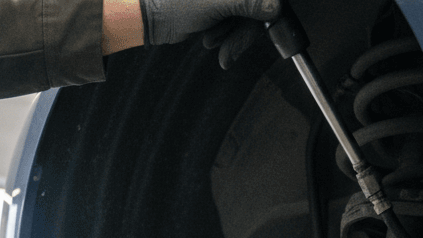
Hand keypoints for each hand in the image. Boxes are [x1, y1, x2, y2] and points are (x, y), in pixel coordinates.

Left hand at [139, 0, 280, 66]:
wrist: (148, 18)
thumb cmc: (171, 3)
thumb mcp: (217, 2)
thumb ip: (248, 2)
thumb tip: (275, 7)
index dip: (267, 8)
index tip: (267, 22)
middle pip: (259, 4)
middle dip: (245, 29)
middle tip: (231, 48)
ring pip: (249, 15)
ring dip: (233, 34)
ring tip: (212, 39)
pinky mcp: (221, 5)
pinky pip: (237, 21)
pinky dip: (227, 34)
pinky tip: (210, 37)